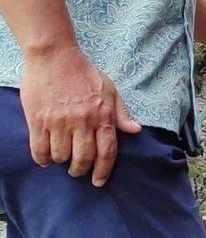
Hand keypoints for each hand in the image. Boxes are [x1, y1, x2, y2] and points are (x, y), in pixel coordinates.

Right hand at [20, 44, 141, 186]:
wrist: (55, 56)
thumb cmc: (84, 73)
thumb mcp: (109, 89)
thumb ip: (121, 113)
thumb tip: (135, 130)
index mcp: (102, 116)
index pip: (106, 152)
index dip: (103, 170)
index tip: (99, 181)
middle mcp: (82, 122)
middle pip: (83, 158)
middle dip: (80, 170)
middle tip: (77, 171)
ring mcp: (59, 121)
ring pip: (61, 156)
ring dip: (61, 162)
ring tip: (61, 158)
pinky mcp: (39, 119)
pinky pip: (39, 148)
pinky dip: (42, 158)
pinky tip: (45, 158)